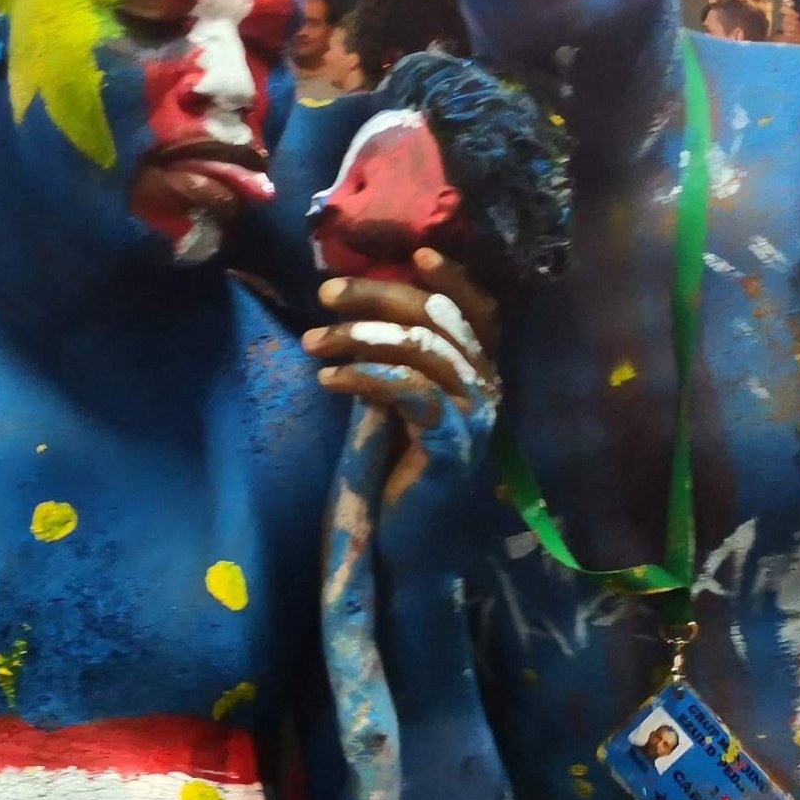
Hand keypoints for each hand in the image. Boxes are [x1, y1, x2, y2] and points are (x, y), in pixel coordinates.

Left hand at [301, 249, 498, 539]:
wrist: (413, 547)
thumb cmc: (399, 474)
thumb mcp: (399, 405)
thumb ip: (397, 362)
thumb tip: (358, 311)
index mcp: (480, 376)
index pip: (480, 311)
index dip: (453, 278)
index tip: (414, 252)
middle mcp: (487, 391)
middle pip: (440, 319)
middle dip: (379, 297)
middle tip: (327, 294)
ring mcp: (473, 418)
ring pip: (422, 350)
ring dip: (359, 337)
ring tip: (312, 341)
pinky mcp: (450, 446)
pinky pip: (408, 392)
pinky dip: (364, 377)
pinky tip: (328, 380)